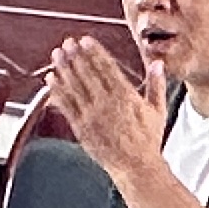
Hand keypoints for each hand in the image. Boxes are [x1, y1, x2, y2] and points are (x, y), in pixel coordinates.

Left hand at [45, 35, 167, 175]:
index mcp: (125, 97)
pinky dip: (57, 91)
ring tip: (57, 54)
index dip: (94, 52)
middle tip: (68, 42)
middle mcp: (106, 104)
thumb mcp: (157, 110)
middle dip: (76, 56)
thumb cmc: (147, 140)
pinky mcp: (81, 128)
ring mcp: (92, 116)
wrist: (136, 167)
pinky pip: (66, 106)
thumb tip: (157, 63)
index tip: (85, 40)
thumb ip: (156, 85)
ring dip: (64, 68)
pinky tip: (51, 79)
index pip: (106, 68)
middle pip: (87, 74)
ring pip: (74, 87)